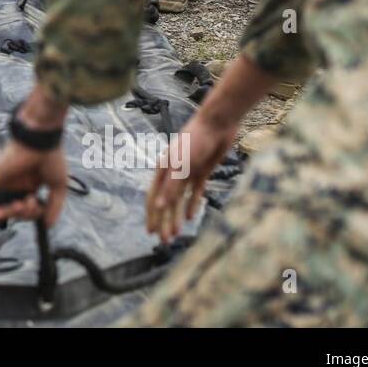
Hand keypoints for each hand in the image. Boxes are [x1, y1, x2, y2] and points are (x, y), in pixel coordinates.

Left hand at [0, 84, 68, 226]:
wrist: (40, 140)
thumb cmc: (51, 158)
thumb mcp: (58, 187)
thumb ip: (54, 207)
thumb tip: (47, 225)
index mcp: (30, 185)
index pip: (26, 208)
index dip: (33, 214)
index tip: (41, 210)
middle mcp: (15, 185)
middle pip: (14, 211)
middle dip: (24, 214)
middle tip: (32, 204)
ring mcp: (4, 182)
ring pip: (0, 208)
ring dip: (11, 213)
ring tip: (23, 204)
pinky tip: (7, 208)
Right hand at [144, 107, 239, 243]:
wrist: (217, 124)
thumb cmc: (195, 140)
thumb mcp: (181, 164)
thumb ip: (171, 185)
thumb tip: (160, 207)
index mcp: (163, 170)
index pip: (154, 197)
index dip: (152, 215)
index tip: (150, 232)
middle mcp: (172, 173)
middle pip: (166, 202)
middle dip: (164, 221)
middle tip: (164, 241)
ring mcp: (187, 173)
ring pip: (179, 200)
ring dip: (176, 217)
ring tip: (176, 234)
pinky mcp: (201, 172)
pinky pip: (195, 193)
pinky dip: (192, 205)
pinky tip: (191, 217)